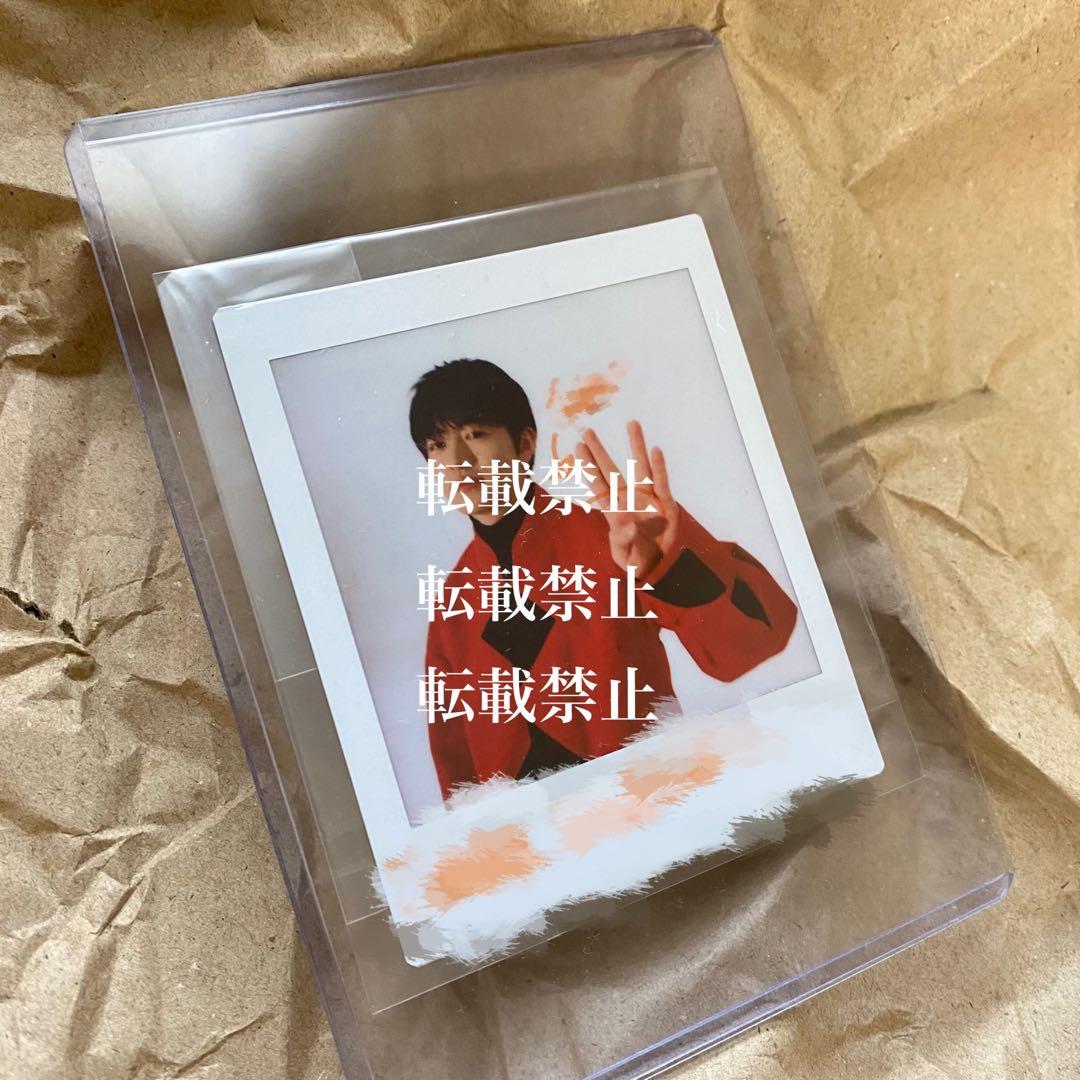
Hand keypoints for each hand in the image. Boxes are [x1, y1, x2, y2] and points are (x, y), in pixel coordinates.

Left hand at [576, 420, 679, 578]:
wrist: (658, 565)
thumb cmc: (635, 559)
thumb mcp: (624, 556)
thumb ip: (623, 541)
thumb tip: (627, 525)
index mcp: (613, 511)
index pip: (598, 484)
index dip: (588, 467)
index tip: (578, 447)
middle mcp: (628, 499)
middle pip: (612, 470)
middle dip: (600, 451)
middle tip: (587, 430)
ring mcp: (647, 498)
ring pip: (639, 467)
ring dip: (636, 446)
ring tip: (631, 423)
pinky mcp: (665, 503)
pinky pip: (662, 482)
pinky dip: (660, 467)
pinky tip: (655, 450)